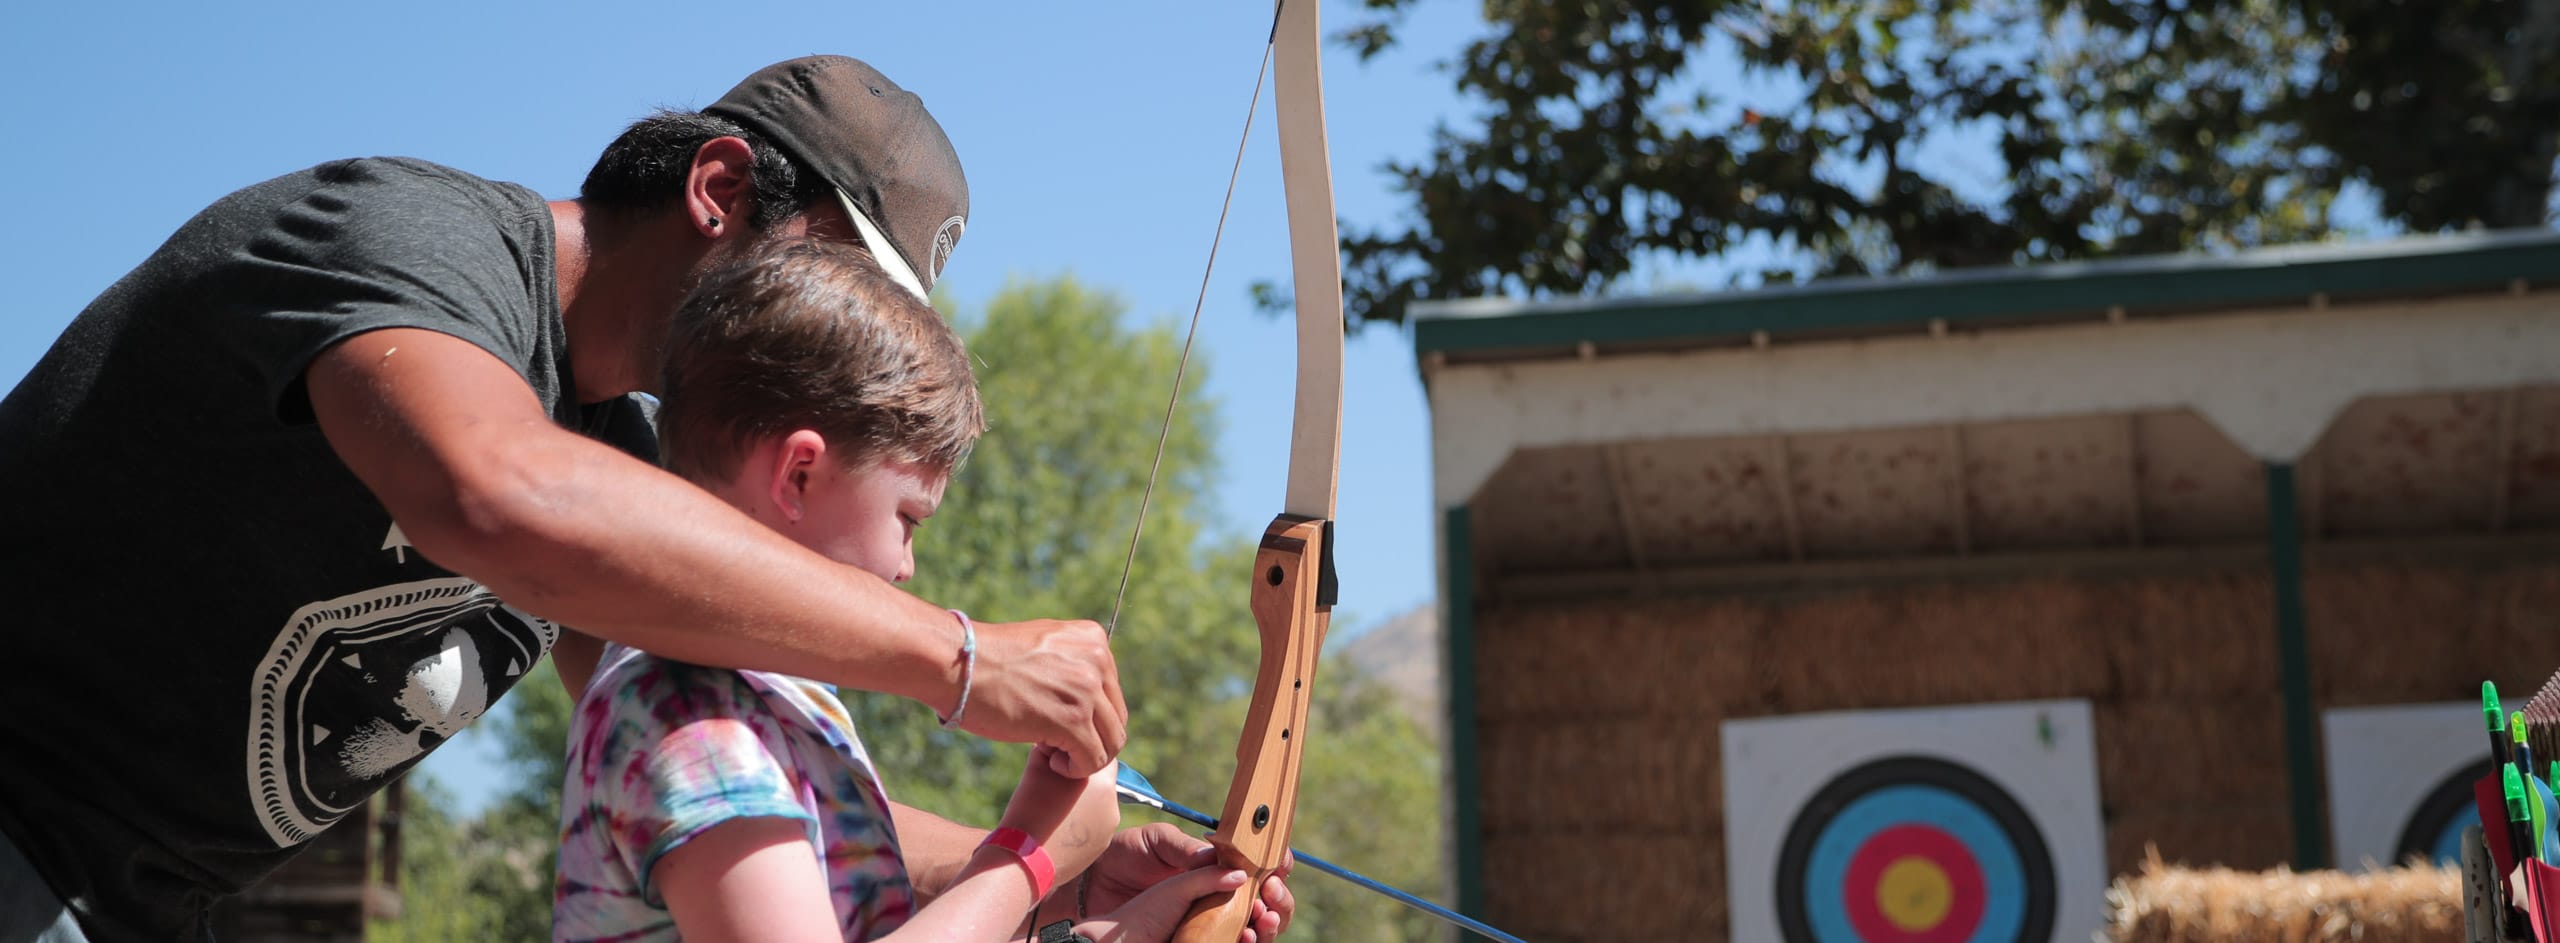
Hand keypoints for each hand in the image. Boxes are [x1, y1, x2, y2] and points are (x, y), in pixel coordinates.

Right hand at [957, 619, 1127, 776]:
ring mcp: (1087, 690)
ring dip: (1085, 756)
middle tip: (1059, 744)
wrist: (958, 663)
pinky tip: (1052, 761)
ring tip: (1055, 754)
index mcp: (1094, 640)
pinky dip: (1076, 769)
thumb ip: (1072, 662)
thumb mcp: (1044, 644)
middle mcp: (1098, 661)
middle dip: (1092, 738)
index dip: (1091, 717)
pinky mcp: (1072, 720)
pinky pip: (1093, 760)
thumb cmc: (990, 659)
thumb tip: (1089, 697)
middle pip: (1116, 719)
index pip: (1113, 694)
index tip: (1061, 723)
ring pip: (1111, 742)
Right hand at [995, 748, 1122, 880]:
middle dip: (1081, 780)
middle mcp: (1113, 806)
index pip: (1101, 756)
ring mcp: (1108, 831)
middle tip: (1055, 784)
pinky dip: (1079, 824)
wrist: (1024, 857)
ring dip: (1081, 802)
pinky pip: (1092, 828)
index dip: (1081, 755)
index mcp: (1103, 782)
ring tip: (1053, 808)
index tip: (1064, 758)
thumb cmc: (1029, 807)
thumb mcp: (1037, 764)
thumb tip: (1056, 742)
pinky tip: (1057, 826)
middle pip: (1100, 783)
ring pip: (1098, 806)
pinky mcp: (1098, 849)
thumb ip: (1053, 748)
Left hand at [1082, 823, 1293, 941]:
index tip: (1279, 866)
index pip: (1258, 866)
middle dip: (1279, 898)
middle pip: (1267, 901)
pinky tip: (1245, 934)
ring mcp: (1210, 921)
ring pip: (1257, 927)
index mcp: (1213, 864)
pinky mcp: (1197, 940)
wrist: (1090, 891)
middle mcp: (1218, 894)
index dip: (1276, 866)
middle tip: (1271, 892)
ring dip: (1269, 922)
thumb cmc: (1123, 858)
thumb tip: (1223, 860)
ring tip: (1262, 916)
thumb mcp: (1155, 842)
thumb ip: (1186, 850)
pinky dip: (1246, 942)